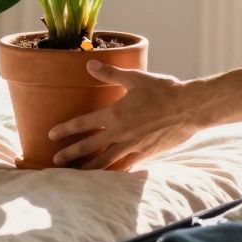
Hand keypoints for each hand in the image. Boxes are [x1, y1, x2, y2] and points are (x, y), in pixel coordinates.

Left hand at [49, 60, 208, 169]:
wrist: (189, 108)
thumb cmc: (163, 90)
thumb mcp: (135, 78)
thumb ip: (110, 73)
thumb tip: (89, 64)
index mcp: (114, 113)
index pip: (82, 123)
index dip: (65, 130)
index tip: (51, 135)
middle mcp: (120, 133)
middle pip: (89, 147)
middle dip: (70, 155)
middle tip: (55, 161)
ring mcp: (132, 146)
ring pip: (105, 162)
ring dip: (88, 168)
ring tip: (75, 175)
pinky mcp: (145, 154)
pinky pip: (125, 165)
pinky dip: (114, 172)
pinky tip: (107, 177)